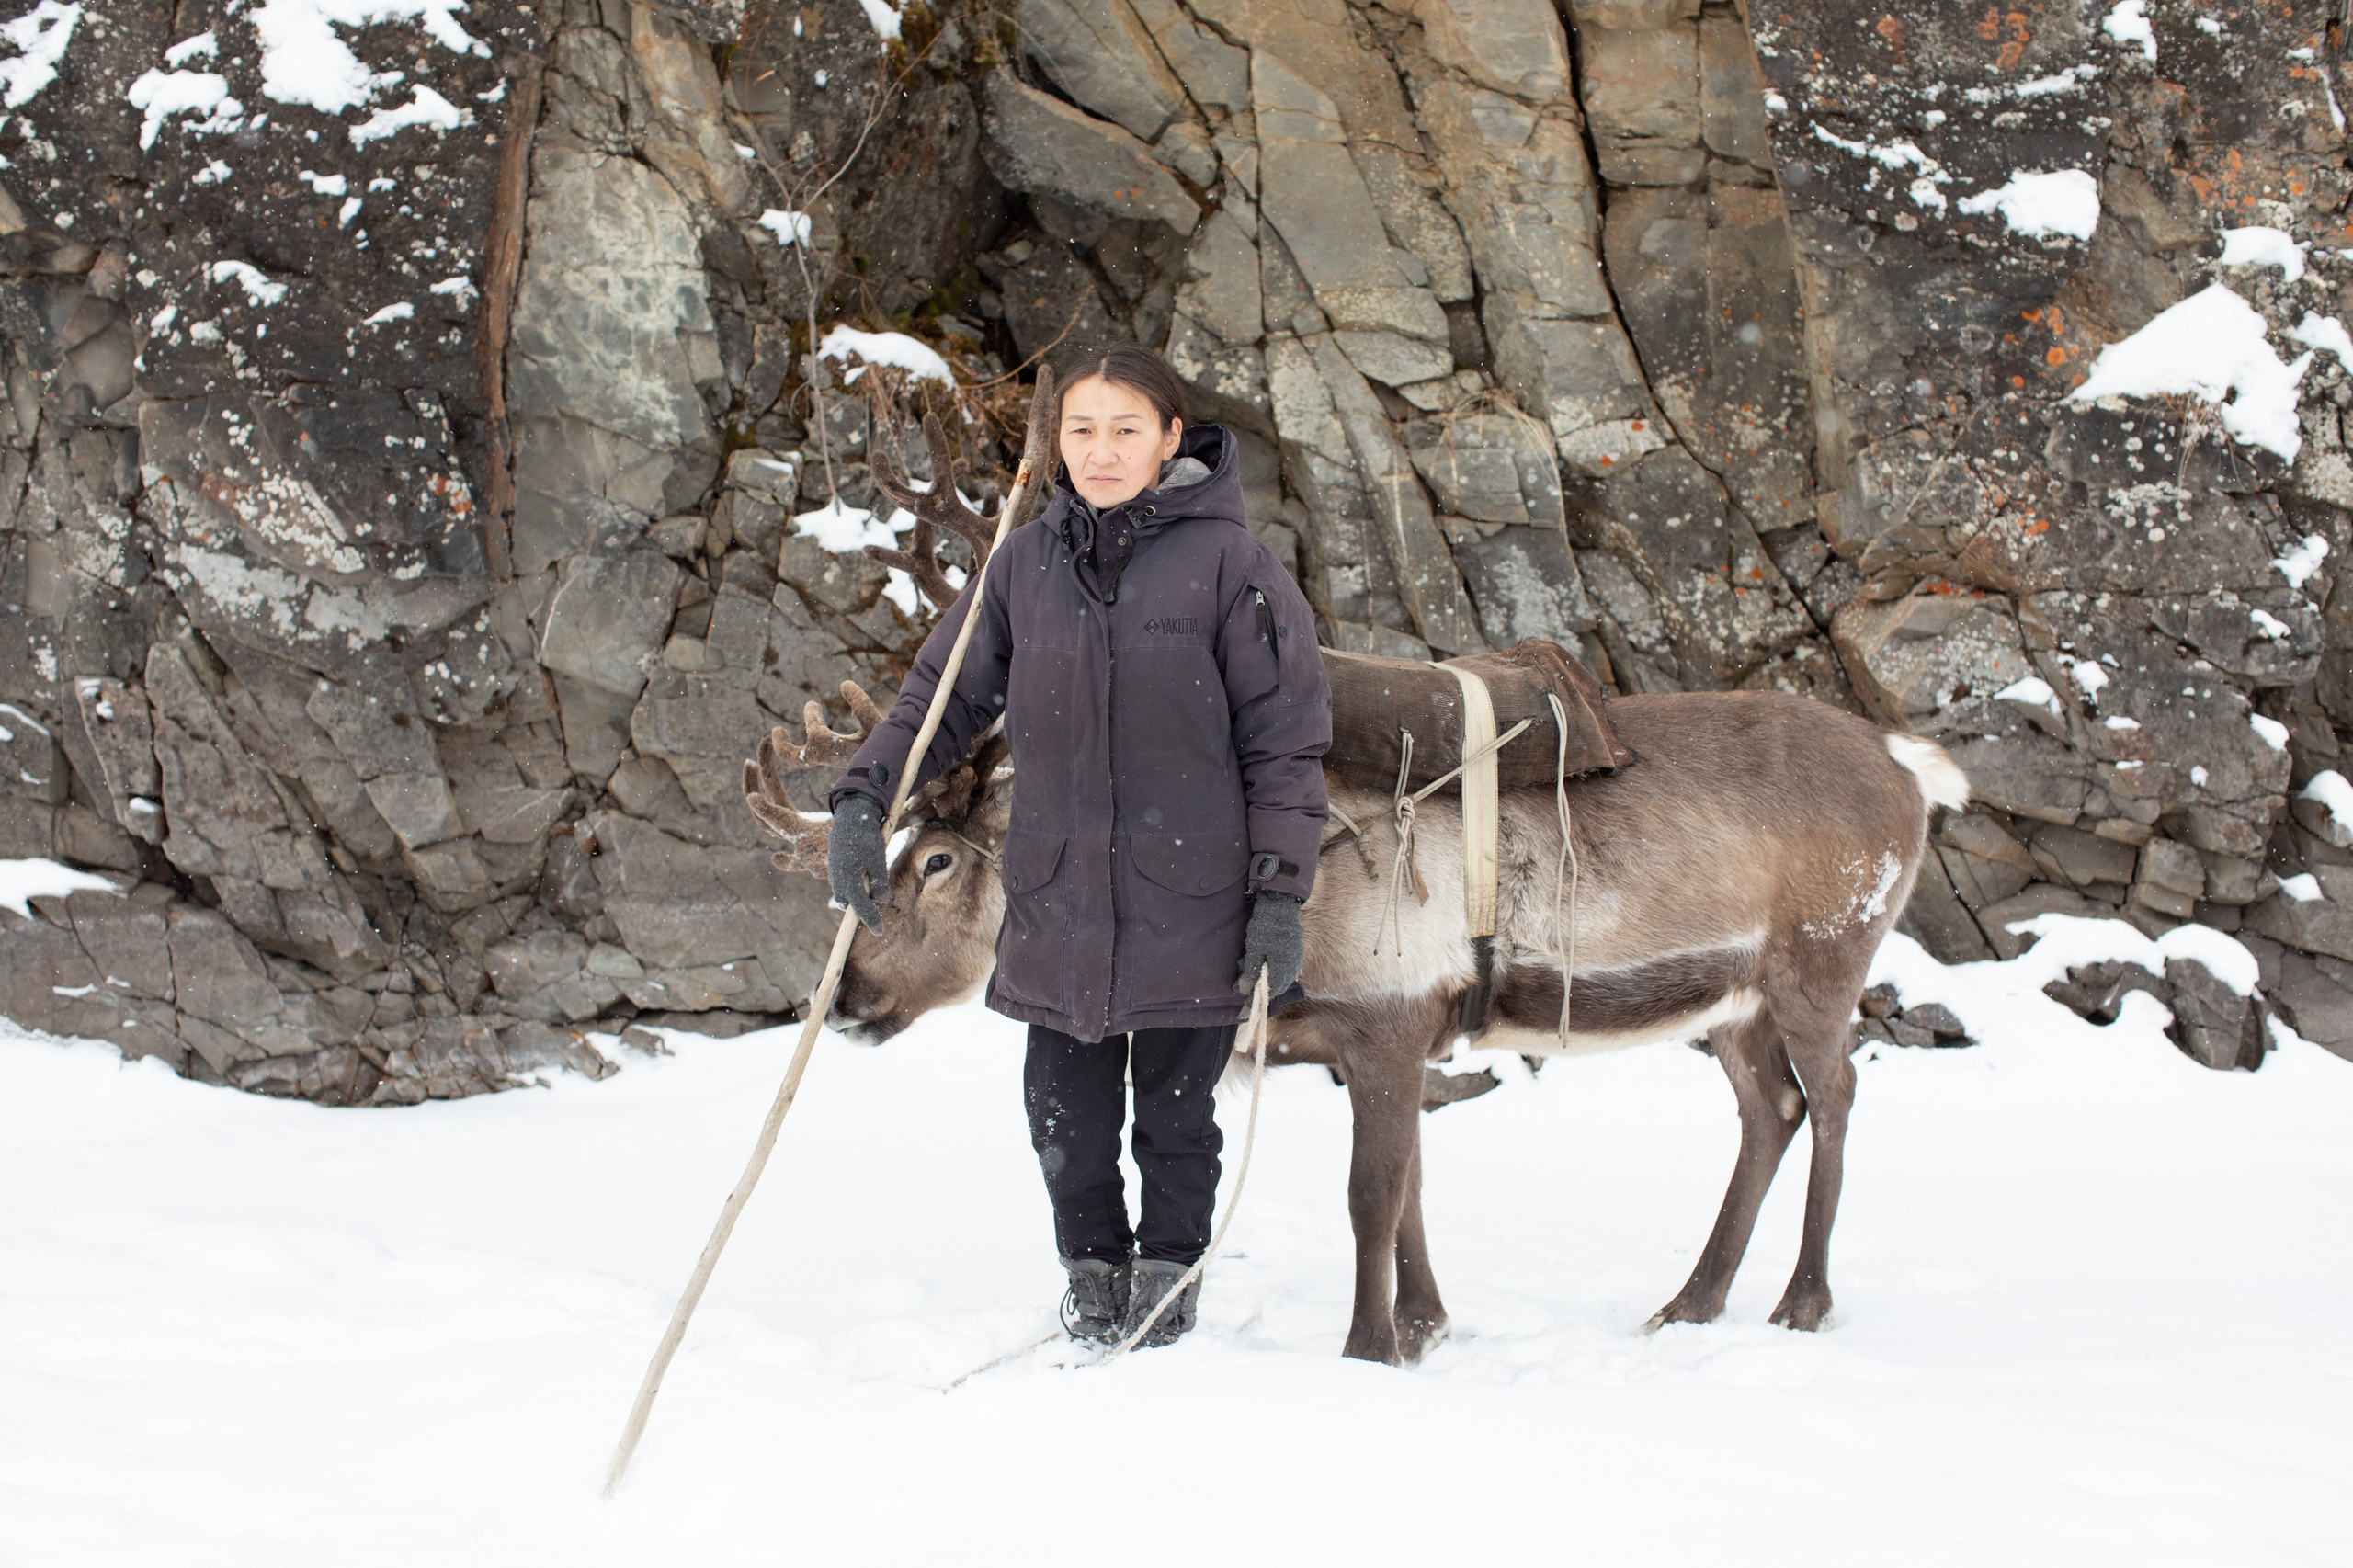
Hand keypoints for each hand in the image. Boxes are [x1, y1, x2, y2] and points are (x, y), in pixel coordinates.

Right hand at [828, 794, 888, 930]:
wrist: (849, 819)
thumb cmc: (866, 839)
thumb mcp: (877, 860)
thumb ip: (880, 882)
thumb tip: (882, 900)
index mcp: (849, 881)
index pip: (861, 908)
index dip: (871, 920)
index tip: (879, 932)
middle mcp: (838, 881)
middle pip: (851, 905)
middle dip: (862, 911)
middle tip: (876, 915)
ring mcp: (835, 875)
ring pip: (846, 895)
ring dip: (858, 899)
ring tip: (871, 896)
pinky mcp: (835, 869)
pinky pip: (844, 885)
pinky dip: (854, 889)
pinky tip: (863, 881)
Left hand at [1236, 892, 1303, 995]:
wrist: (1280, 908)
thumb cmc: (1265, 929)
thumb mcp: (1253, 951)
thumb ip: (1249, 973)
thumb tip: (1243, 991)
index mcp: (1282, 971)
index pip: (1266, 995)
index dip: (1253, 1004)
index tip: (1243, 1013)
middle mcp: (1292, 970)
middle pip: (1273, 989)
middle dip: (1256, 989)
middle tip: (1241, 983)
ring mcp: (1295, 962)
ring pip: (1278, 980)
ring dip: (1263, 978)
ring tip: (1248, 964)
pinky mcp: (1294, 955)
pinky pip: (1283, 971)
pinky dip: (1271, 971)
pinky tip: (1261, 962)